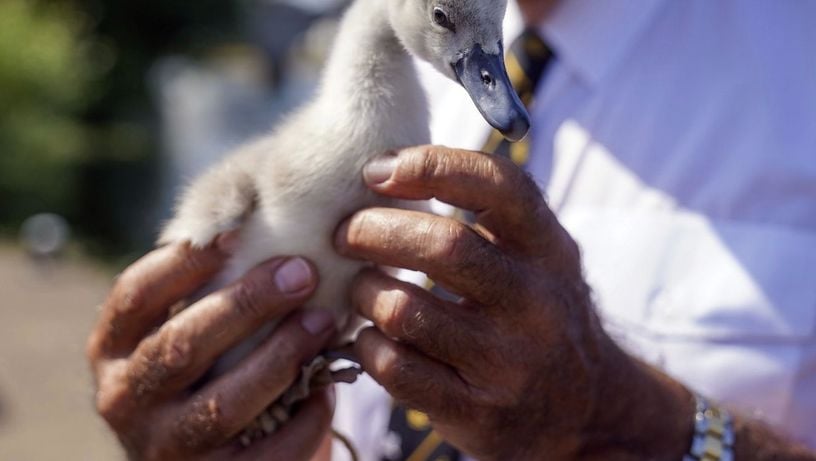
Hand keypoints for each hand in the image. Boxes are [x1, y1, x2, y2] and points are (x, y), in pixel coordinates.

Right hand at [86, 241, 335, 459]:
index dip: (184, 262)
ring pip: (222, 404)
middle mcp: (125, 399)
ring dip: (279, 358)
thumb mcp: (185, 327)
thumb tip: (251, 213)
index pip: (135, 296)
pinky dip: (301, 419)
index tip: (239, 233)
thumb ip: (204, 285)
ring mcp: (163, 446)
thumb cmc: (203, 368)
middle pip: (181, 347)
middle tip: (302, 273)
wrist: (200, 456)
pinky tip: (326, 389)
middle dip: (246, 306)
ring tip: (322, 323)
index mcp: (111, 349)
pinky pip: (263, 454)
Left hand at [335, 146, 693, 459]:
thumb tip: (387, 171)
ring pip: (406, 311)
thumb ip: (489, 215)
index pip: (496, 185)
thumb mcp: (540, 256)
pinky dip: (367, 345)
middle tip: (346, 233)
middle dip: (374, 230)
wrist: (587, 409)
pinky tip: (371, 335)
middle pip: (442, 245)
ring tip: (360, 286)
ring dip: (364, 291)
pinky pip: (396, 369)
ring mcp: (508, 361)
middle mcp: (535, 301)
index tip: (377, 171)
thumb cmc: (539, 313)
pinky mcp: (478, 411)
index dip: (429, 165)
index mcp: (549, 248)